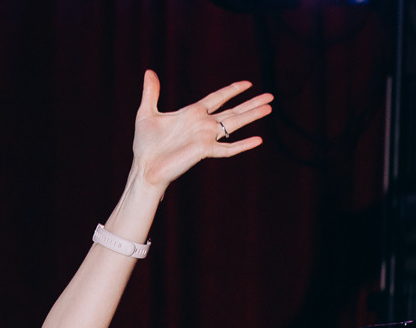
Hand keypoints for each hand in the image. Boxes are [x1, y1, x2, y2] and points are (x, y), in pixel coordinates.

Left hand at [131, 70, 272, 189]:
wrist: (145, 168)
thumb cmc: (145, 145)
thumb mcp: (146, 113)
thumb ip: (151, 92)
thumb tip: (149, 71)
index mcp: (192, 113)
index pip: (217, 98)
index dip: (232, 90)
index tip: (247, 83)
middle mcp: (202, 124)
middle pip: (232, 111)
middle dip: (252, 103)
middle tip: (271, 96)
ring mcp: (205, 137)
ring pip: (234, 124)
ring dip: (252, 115)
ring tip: (269, 108)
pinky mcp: (204, 151)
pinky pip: (227, 148)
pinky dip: (242, 145)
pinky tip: (258, 139)